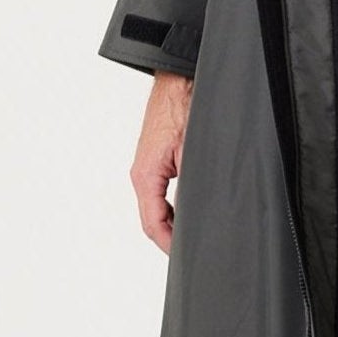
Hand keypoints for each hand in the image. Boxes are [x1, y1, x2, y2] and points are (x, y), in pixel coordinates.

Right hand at [131, 71, 194, 254]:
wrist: (178, 80)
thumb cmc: (183, 107)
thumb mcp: (192, 153)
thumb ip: (189, 188)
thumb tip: (194, 214)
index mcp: (145, 175)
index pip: (152, 224)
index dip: (168, 244)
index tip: (184, 256)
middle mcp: (142, 174)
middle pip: (152, 220)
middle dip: (170, 238)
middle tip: (194, 251)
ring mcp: (149, 168)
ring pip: (156, 208)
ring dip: (171, 223)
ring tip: (193, 236)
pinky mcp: (158, 160)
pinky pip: (161, 193)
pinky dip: (173, 208)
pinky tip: (189, 211)